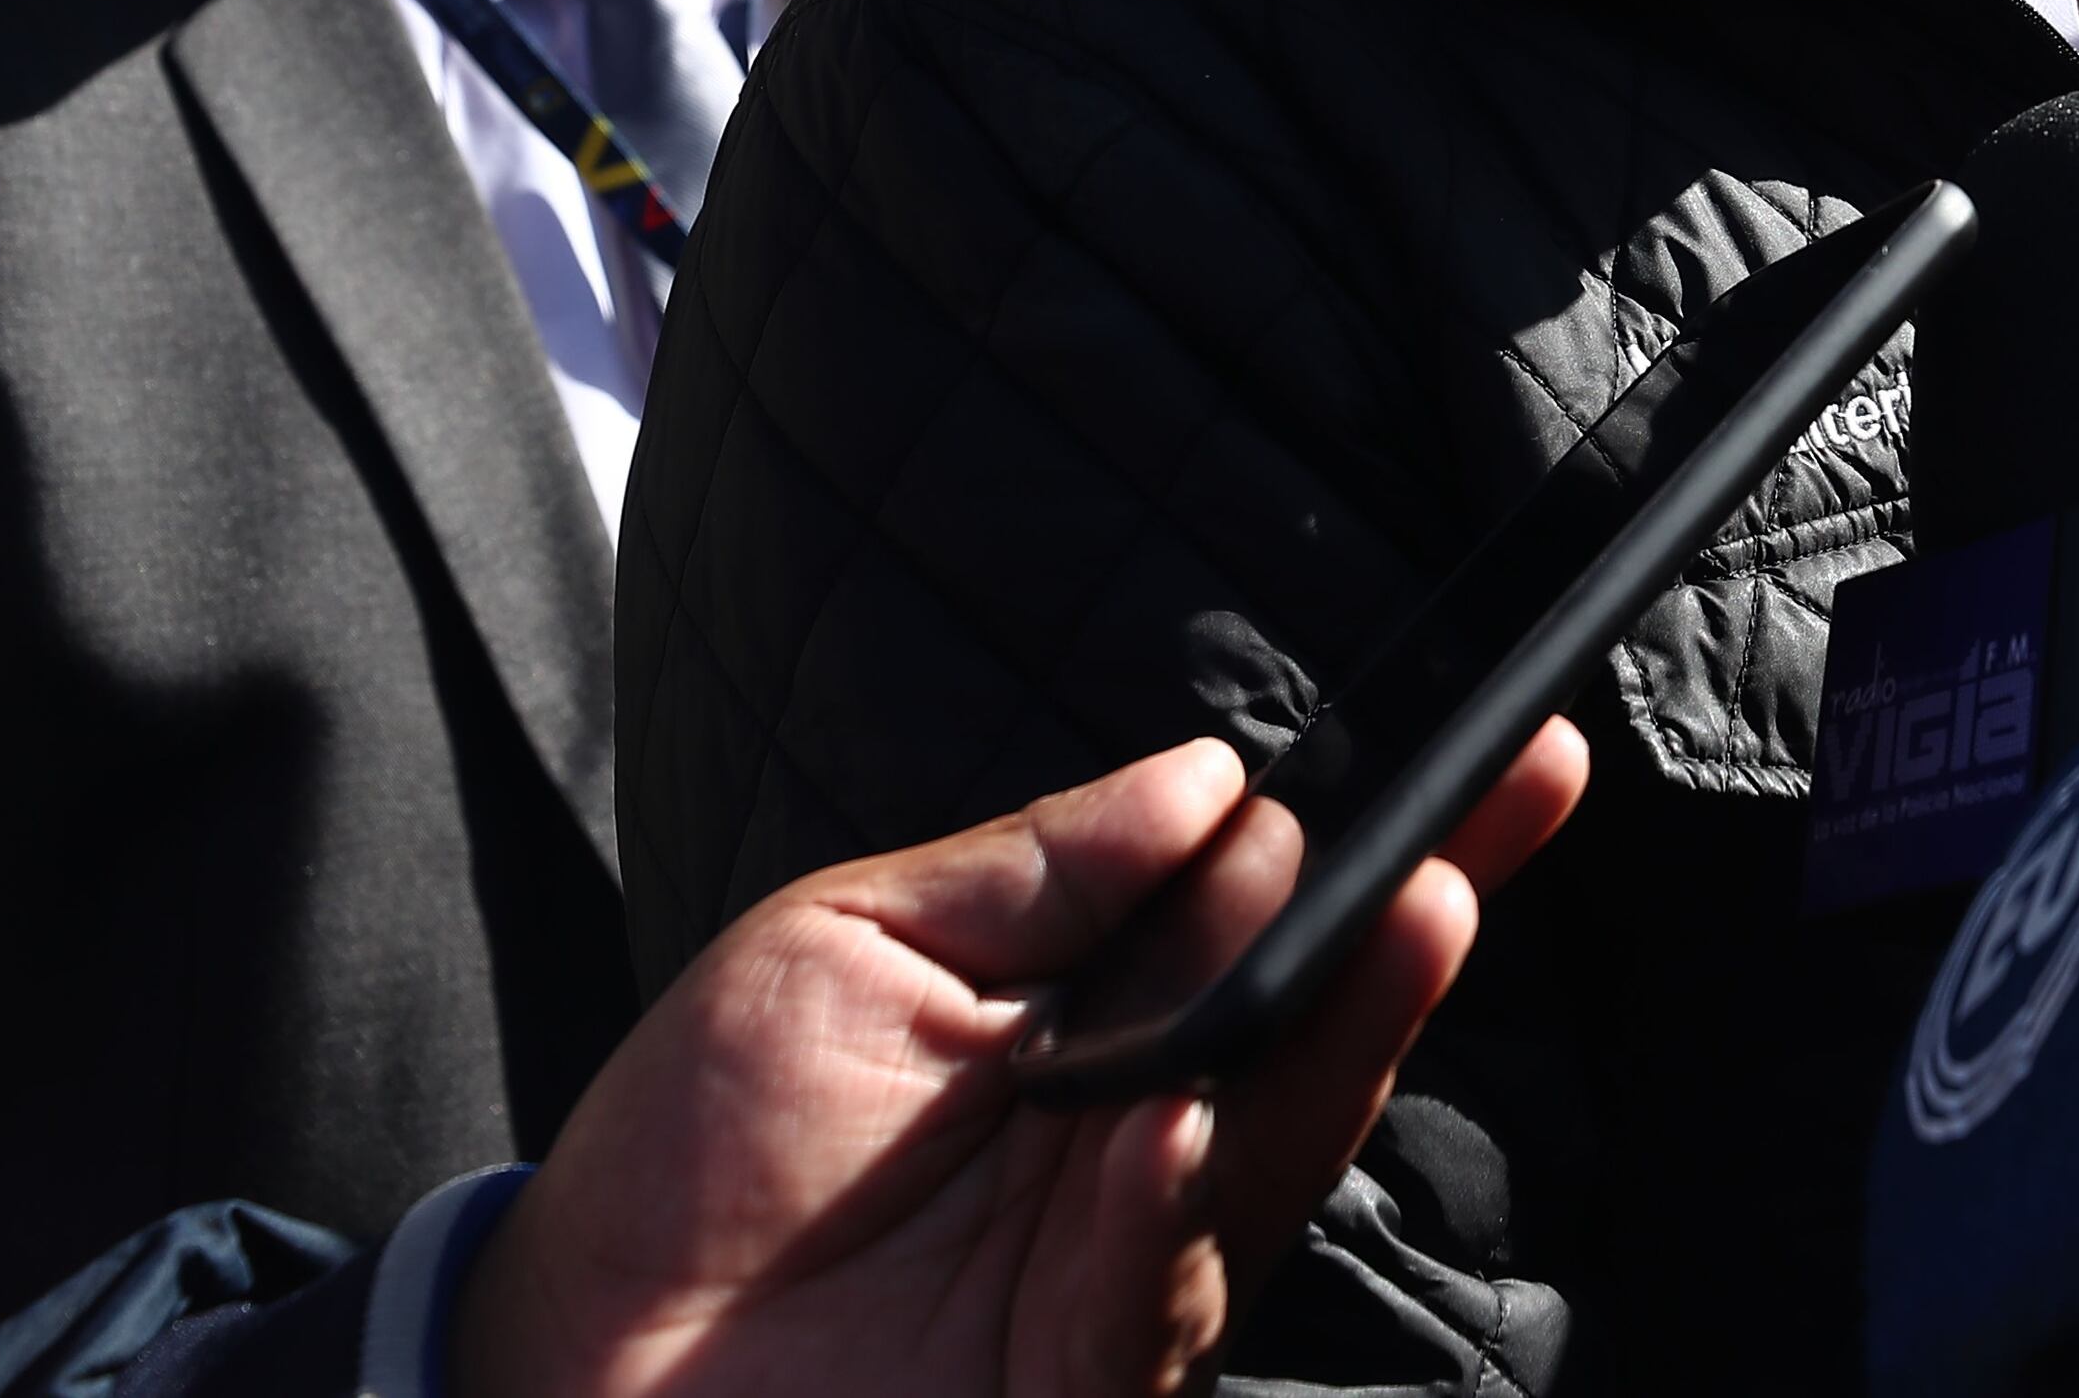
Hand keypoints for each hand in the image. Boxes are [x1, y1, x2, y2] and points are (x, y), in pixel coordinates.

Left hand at [452, 723, 1589, 1397]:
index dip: (1396, 831)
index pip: (1277, 909)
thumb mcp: (843, 947)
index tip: (1497, 743)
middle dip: (1431, 896)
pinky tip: (1176, 1121)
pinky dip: (1168, 1204)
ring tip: (1413, 904)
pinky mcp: (1085, 1373)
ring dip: (1353, 1022)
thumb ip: (1034, 868)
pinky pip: (1156, 1286)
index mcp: (1102, 1023)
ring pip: (1280, 1139)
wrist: (567, 1364)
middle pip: (1327, 1012)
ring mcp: (1125, 1264)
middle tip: (1511, 789)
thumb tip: (1217, 775)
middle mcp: (1145, 1137)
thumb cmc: (692, 1161)